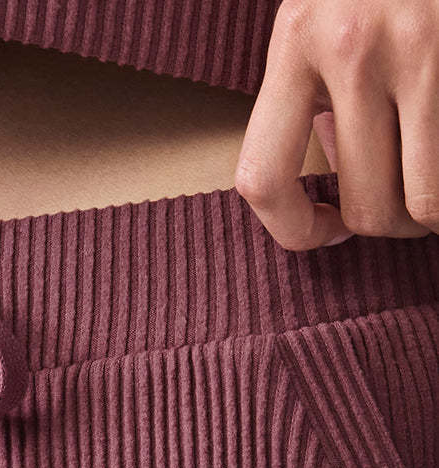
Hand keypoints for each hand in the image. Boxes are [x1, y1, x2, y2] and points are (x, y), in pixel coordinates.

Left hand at [234, 0, 437, 249]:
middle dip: (385, 225)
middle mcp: (353, 47)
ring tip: (431, 185)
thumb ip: (311, 87)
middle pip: (364, 207)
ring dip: (429, 214)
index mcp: (298, 37)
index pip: (262, 178)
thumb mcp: (324, 12)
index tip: (326, 228)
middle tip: (401, 203)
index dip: (292, 229)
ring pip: (422, 205)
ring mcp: (422, 51)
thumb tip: (328, 173)